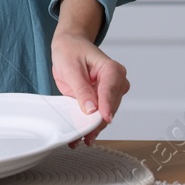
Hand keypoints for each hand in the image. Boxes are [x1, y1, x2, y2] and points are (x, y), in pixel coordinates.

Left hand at [51, 0, 127, 145]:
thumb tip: (91, 109)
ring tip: (81, 139)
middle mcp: (116, 82)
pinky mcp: (101, 100)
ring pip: (105, 115)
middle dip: (98, 122)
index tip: (104, 118)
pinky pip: (98, 115)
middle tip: (86, 134)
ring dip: (94, 127)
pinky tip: (82, 137)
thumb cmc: (71, 50)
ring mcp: (110, 92)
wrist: (69, 46)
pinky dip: (90, 125)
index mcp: (111, 69)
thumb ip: (82, 89)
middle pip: (110, 106)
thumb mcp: (71, 68)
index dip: (107, 105)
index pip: (111, 90)